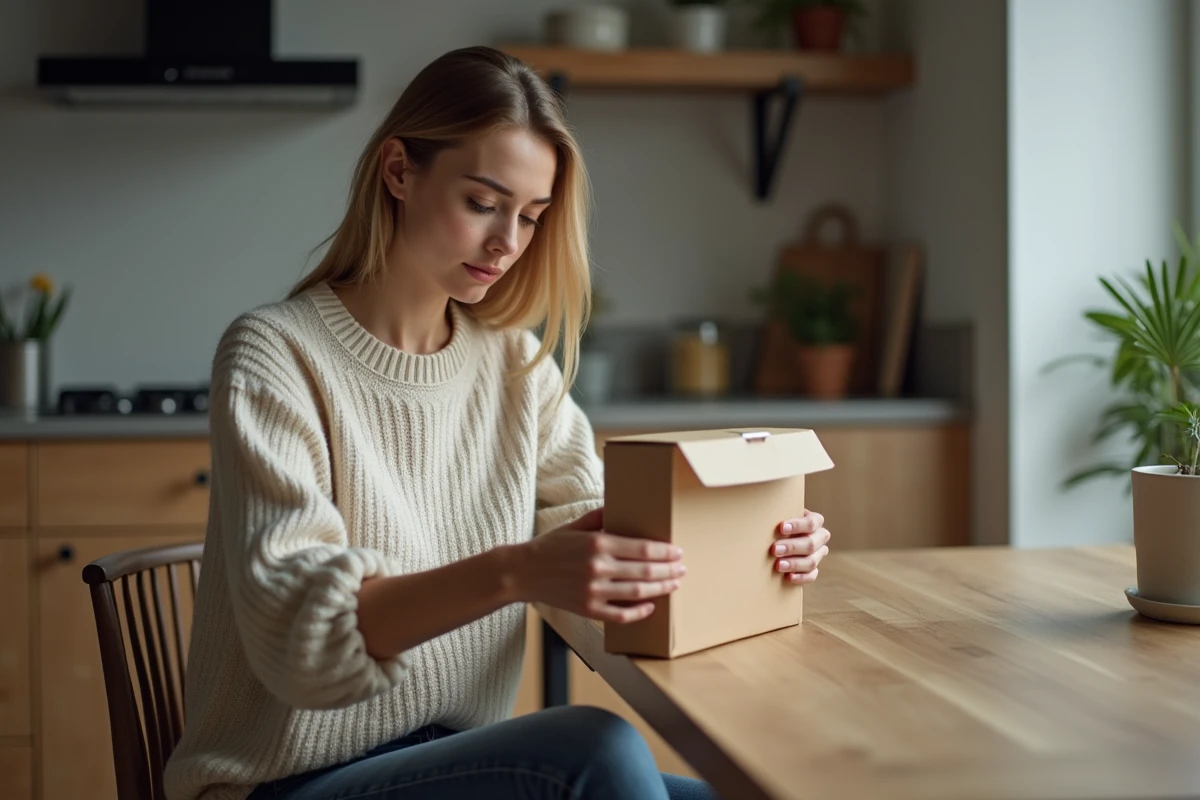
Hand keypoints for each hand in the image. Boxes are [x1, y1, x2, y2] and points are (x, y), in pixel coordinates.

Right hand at [512, 508, 685, 622]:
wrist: (522, 572)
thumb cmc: (550, 546)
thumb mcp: (575, 525)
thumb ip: (601, 516)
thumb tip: (622, 506)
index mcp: (597, 544)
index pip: (642, 549)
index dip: (664, 552)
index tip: (677, 552)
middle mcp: (598, 568)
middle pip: (645, 571)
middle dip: (669, 570)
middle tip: (682, 568)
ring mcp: (593, 591)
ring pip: (638, 592)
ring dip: (661, 588)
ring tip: (674, 584)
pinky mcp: (588, 609)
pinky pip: (621, 615)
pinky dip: (639, 612)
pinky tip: (651, 606)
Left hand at [769, 509, 829, 584]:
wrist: (778, 538)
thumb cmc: (777, 524)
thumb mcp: (779, 516)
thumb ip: (777, 516)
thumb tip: (765, 518)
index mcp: (815, 521)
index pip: (812, 522)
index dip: (798, 525)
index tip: (781, 527)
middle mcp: (820, 538)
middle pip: (811, 544)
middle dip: (792, 547)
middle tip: (774, 549)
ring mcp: (818, 555)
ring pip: (811, 562)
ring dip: (794, 564)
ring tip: (778, 565)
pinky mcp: (813, 570)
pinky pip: (811, 576)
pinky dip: (800, 577)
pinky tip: (788, 577)